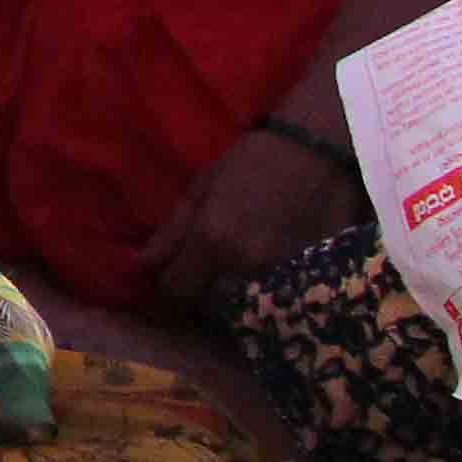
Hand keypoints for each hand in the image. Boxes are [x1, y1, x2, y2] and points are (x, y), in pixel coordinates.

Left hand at [147, 121, 372, 315]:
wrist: (318, 152)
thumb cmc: (253, 161)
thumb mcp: (202, 187)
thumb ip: (172, 231)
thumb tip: (143, 264)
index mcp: (213, 241)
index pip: (176, 291)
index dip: (167, 289)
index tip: (169, 278)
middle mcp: (247, 266)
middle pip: (211, 306)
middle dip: (201, 294)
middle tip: (201, 276)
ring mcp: (284, 276)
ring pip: (245, 309)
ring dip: (233, 298)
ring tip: (232, 275)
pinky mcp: (314, 278)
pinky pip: (279, 300)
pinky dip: (266, 294)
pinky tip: (262, 273)